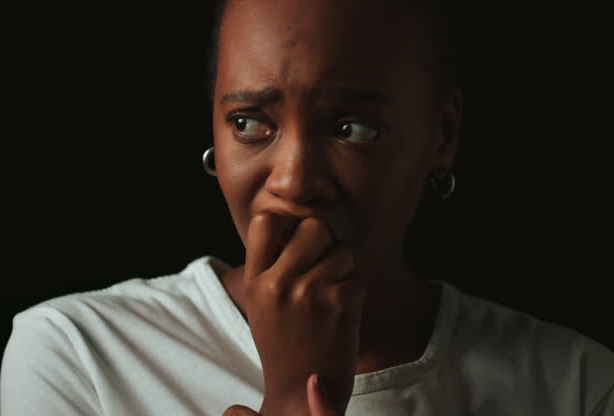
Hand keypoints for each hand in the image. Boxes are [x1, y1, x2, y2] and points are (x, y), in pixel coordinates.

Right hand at [242, 212, 366, 415]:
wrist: (301, 392)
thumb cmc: (285, 343)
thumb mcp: (262, 303)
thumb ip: (274, 265)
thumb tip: (296, 222)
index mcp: (255, 281)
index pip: (264, 220)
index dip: (286, 222)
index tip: (295, 239)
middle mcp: (278, 283)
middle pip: (314, 227)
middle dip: (325, 243)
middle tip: (322, 269)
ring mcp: (309, 292)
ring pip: (343, 252)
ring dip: (344, 271)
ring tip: (330, 298)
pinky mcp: (339, 304)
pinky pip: (358, 278)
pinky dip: (356, 294)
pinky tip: (342, 316)